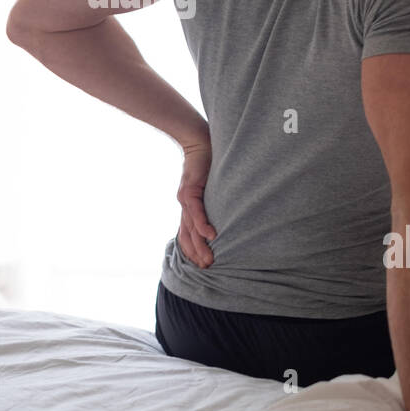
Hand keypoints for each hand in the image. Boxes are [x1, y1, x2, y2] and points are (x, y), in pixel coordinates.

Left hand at [176, 132, 215, 268]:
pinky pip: (196, 211)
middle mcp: (184, 205)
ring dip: (199, 245)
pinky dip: (203, 224)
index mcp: (188, 207)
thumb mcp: (210, 187)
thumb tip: (225, 215)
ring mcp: (185, 199)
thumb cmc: (208, 164)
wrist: (199, 142)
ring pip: (191, 228)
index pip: (187, 233)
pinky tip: (211, 236)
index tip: (202, 265)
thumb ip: (213, 202)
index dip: (192, 250)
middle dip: (196, 254)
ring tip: (209, 260)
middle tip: (207, 269)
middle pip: (187, 235)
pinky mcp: (190, 190)